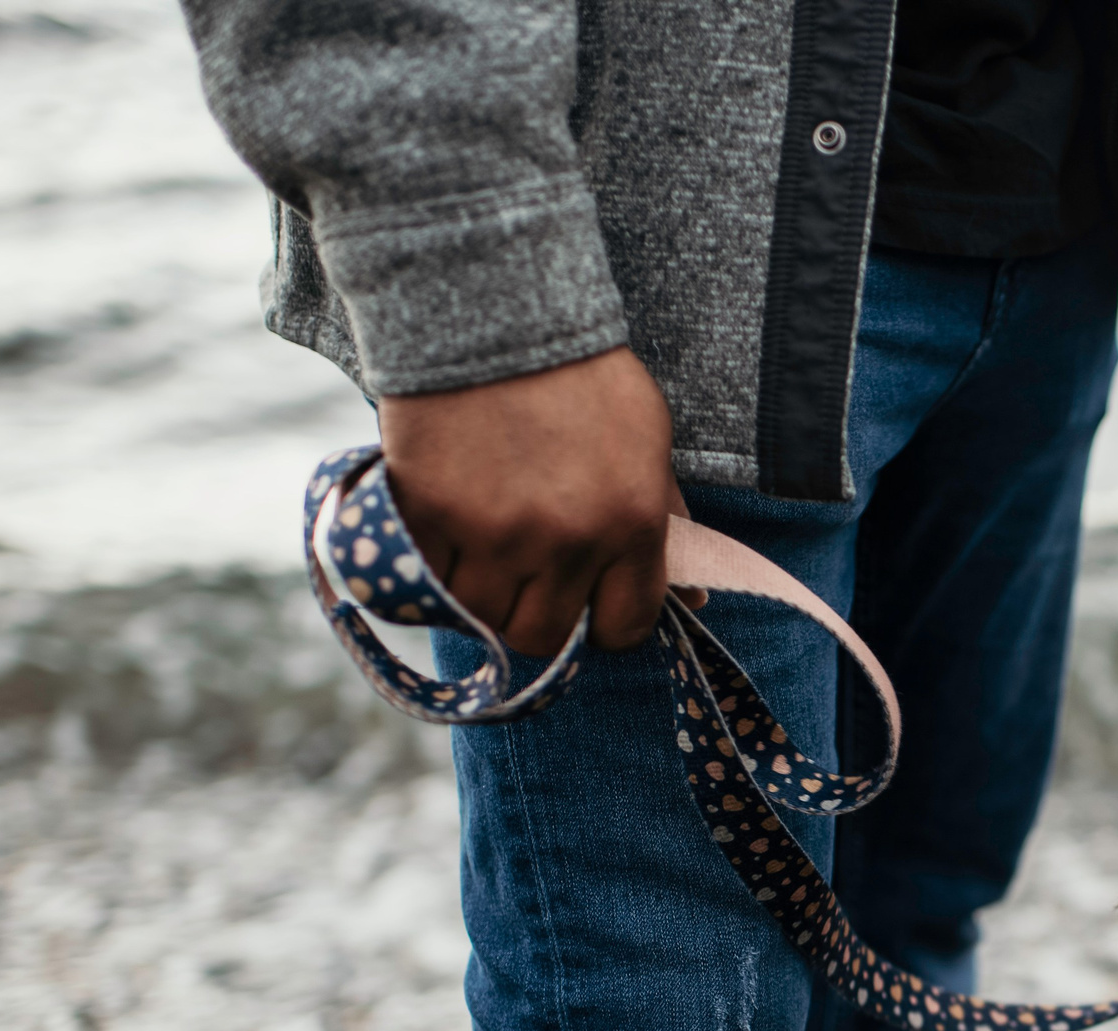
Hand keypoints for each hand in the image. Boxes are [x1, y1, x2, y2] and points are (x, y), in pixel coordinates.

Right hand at [376, 345, 685, 655]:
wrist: (496, 307)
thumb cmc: (581, 374)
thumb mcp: (646, 440)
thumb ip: (664, 523)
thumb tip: (693, 604)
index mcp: (632, 522)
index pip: (623, 627)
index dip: (604, 622)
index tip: (588, 602)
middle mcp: (567, 539)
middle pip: (543, 636)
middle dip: (537, 614)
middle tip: (528, 576)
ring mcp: (495, 532)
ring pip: (481, 616)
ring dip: (480, 594)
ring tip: (483, 548)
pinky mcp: (430, 516)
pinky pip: (424, 582)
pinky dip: (429, 568)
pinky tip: (443, 532)